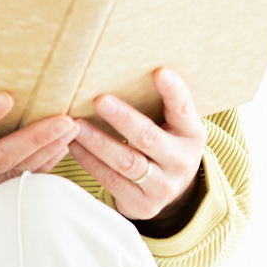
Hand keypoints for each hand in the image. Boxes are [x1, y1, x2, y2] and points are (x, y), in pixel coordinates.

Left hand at [68, 68, 206, 223]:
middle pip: (149, 137)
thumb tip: (126, 62)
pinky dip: (90, 162)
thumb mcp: (174, 123)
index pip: (184, 108)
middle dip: (123, 118)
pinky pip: (111, 181)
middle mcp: (181, 161)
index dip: (173, 91)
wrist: (171, 189)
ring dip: (98, 141)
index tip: (159, 72)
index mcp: (192, 134)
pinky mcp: (142, 204)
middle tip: (99, 99)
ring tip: (76, 124)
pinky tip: (74, 146)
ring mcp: (162, 186)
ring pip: (126, 161)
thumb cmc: (165, 141)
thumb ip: (162, 101)